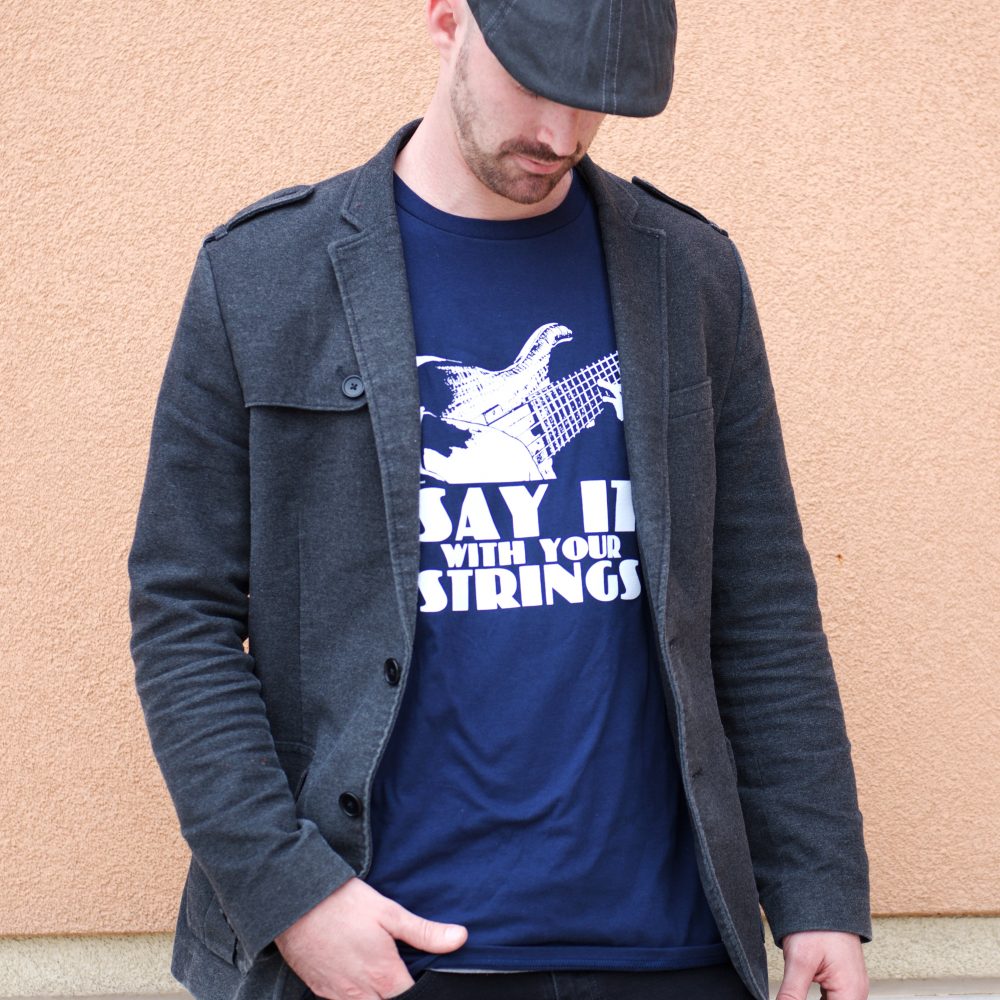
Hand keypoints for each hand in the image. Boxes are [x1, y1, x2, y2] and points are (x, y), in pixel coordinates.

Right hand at [274, 877, 467, 999]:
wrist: (296, 903)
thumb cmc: (344, 904)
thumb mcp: (389, 912)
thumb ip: (425, 932)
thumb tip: (460, 938)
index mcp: (384, 976)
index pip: (412, 999)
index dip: (422, 993)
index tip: (428, 983)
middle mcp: (361, 994)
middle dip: (398, 997)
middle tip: (400, 981)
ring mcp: (338, 996)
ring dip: (377, 997)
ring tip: (382, 981)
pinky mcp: (320, 991)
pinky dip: (355, 998)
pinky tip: (359, 983)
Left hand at [776, 930, 868, 999]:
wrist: (823, 896)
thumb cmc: (817, 924)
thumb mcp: (800, 961)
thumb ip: (792, 994)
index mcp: (851, 994)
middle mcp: (855, 994)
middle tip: (790, 997)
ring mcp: (850, 989)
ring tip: (793, 995)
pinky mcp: (842, 982)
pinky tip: (799, 998)